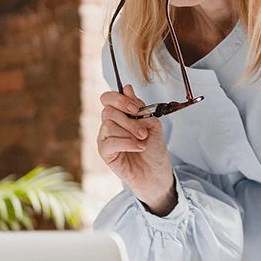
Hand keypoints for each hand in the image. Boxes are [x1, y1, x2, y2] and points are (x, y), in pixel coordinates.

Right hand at [97, 84, 175, 213]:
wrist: (156, 171)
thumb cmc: (154, 149)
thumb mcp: (152, 123)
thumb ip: (139, 107)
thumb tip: (127, 88)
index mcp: (120, 115)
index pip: (108, 98)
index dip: (119, 99)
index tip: (136, 109)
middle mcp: (109, 124)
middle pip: (108, 110)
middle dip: (129, 120)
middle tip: (144, 131)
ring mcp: (105, 139)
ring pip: (108, 125)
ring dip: (130, 132)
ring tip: (142, 141)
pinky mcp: (104, 153)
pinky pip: (109, 142)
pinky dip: (127, 143)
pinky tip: (138, 147)